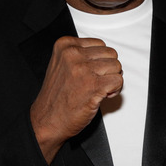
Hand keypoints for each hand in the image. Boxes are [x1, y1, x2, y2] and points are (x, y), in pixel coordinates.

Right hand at [29, 36, 122, 162]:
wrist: (47, 120)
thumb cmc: (56, 97)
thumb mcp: (62, 65)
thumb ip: (81, 55)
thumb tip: (105, 56)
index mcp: (65, 45)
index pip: (100, 44)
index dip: (100, 60)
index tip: (92, 71)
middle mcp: (73, 55)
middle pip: (111, 54)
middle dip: (108, 69)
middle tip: (97, 81)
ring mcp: (83, 70)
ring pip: (117, 67)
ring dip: (112, 79)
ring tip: (99, 88)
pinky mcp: (94, 85)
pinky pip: (118, 81)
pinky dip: (115, 90)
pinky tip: (102, 95)